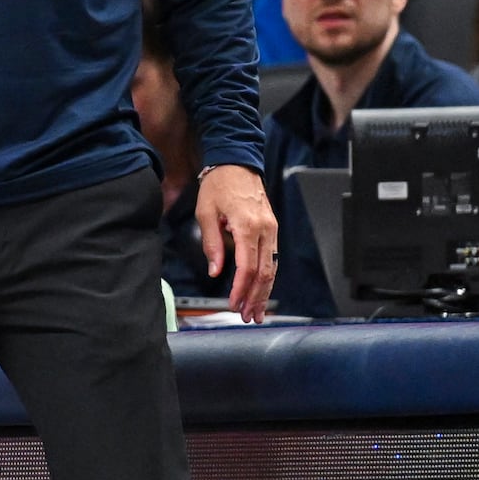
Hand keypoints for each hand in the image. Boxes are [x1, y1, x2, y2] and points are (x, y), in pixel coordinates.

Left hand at [196, 165, 277, 322]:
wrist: (237, 162)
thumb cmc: (219, 185)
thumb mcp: (206, 213)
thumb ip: (212, 244)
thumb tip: (215, 271)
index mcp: (247, 226)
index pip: (247, 267)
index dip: (240, 290)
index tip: (233, 305)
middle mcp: (264, 229)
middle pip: (264, 273)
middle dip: (255, 298)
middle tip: (247, 316)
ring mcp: (271, 229)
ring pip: (272, 268)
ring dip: (264, 292)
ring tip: (256, 312)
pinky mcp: (272, 229)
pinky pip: (272, 258)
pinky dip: (267, 278)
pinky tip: (261, 291)